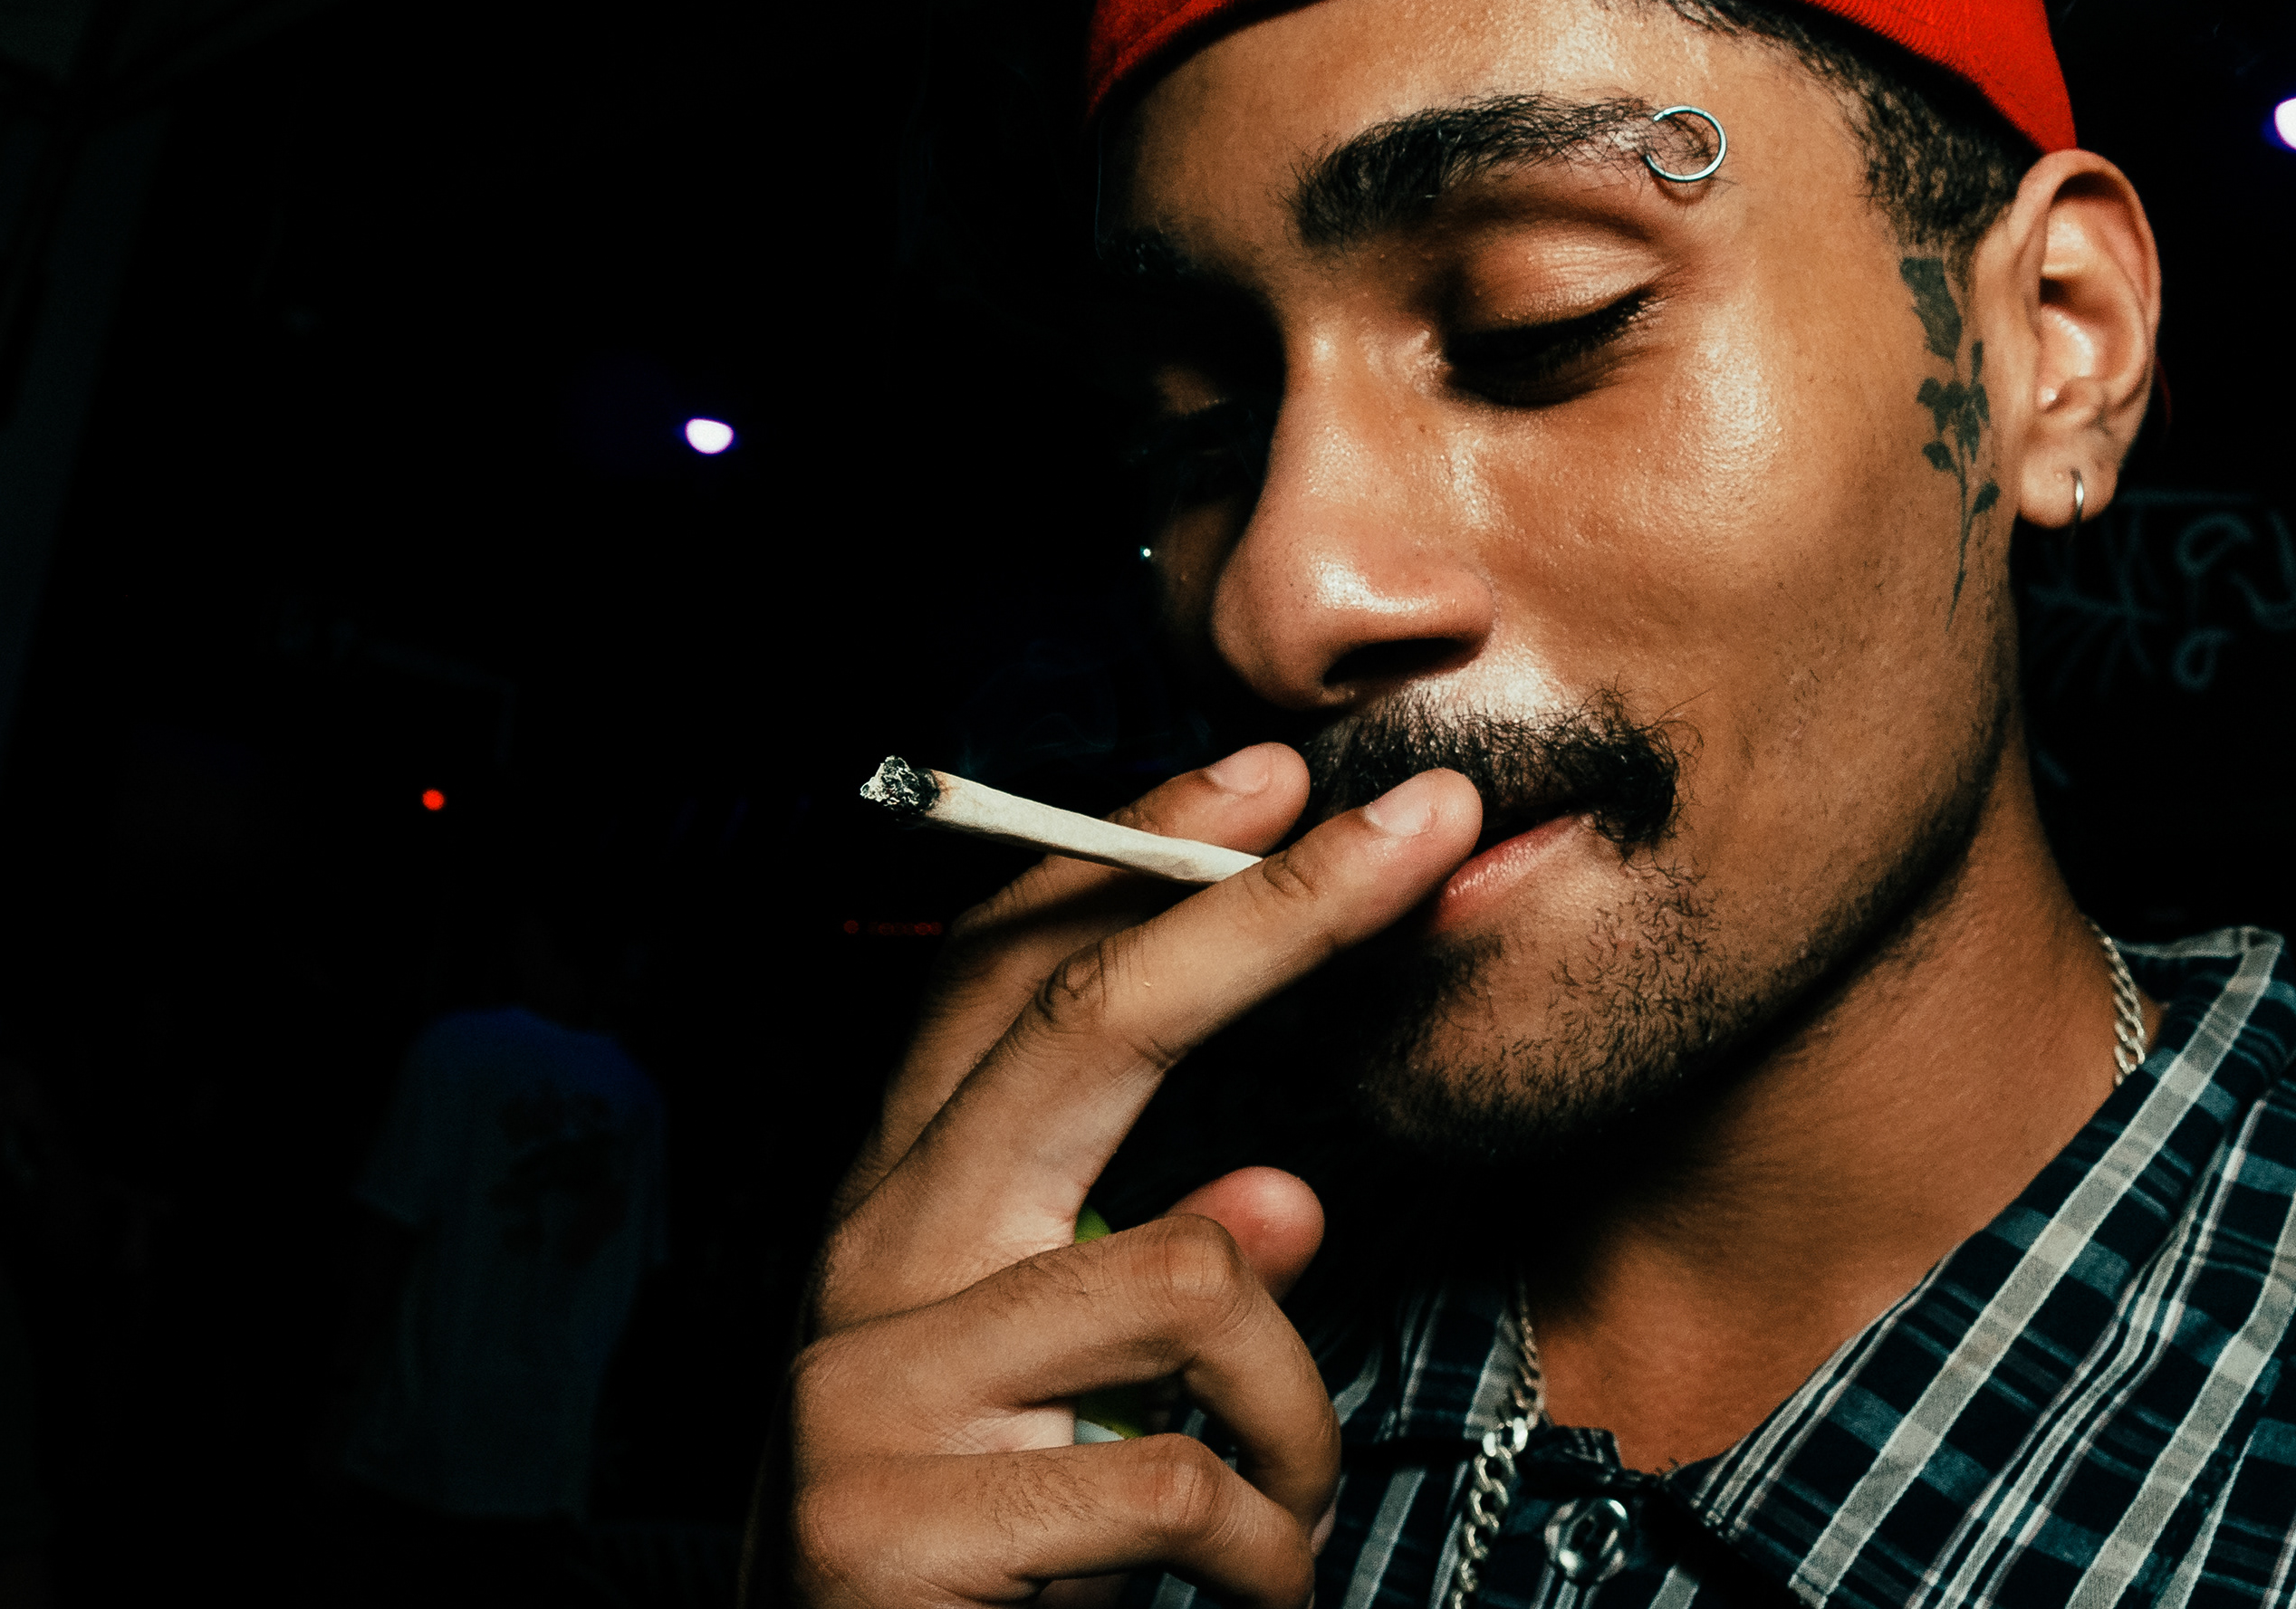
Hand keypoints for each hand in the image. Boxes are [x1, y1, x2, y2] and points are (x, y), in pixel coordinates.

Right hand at [782, 747, 1481, 1608]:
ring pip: (1195, 1278)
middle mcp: (868, 1258)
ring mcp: (867, 1383)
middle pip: (1094, 1025)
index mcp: (905, 1202)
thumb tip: (1287, 1197)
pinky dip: (1267, 1548)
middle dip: (1280, 910)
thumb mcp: (1068, 1386)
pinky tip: (1254, 1593)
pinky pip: (1181, 1479)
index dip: (1136, 850)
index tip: (1273, 767)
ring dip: (1298, 1412)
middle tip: (1428, 829)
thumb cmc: (987, 1547)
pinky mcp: (897, 1521)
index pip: (1005, 970)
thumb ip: (1151, 1268)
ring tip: (1291, 1504)